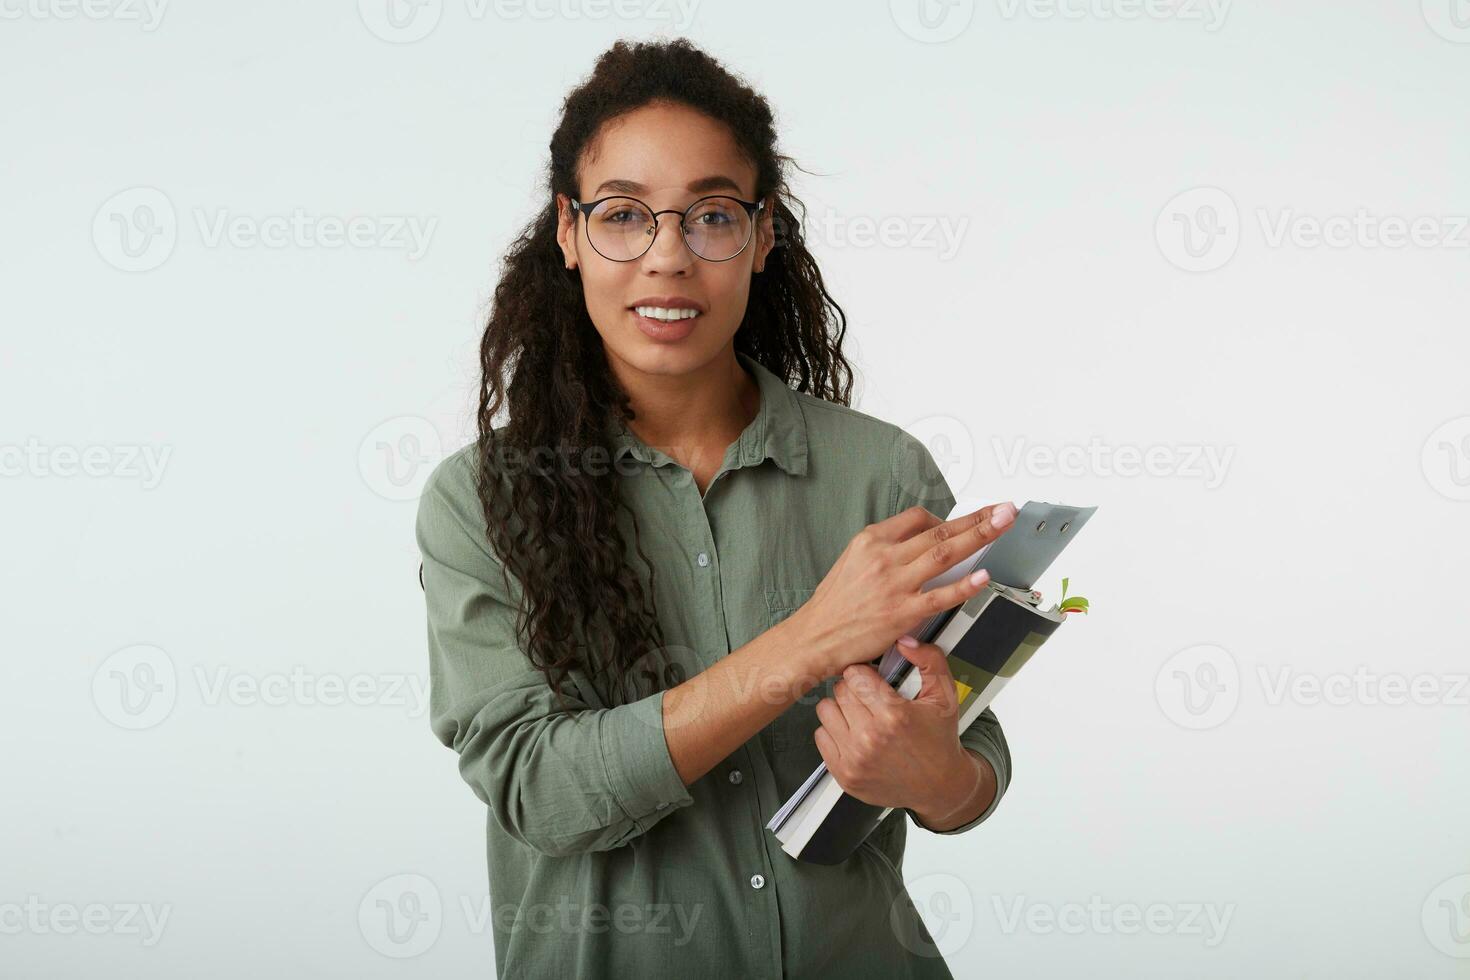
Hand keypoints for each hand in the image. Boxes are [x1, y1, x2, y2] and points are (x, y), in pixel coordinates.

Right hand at [785, 501, 1015, 677]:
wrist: (814, 637)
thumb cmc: (835, 604)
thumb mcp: (852, 561)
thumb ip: (885, 550)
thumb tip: (919, 544)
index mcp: (871, 540)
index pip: (917, 518)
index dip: (945, 519)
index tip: (963, 525)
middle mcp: (884, 557)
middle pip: (939, 531)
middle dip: (977, 518)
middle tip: (1005, 509)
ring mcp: (894, 584)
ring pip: (944, 554)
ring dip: (979, 536)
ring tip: (1004, 524)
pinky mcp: (902, 613)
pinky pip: (940, 596)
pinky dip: (963, 585)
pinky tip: (983, 576)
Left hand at [812, 637, 981, 815]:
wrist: (939, 785)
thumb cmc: (939, 739)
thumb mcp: (944, 695)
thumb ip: (929, 660)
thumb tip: (905, 640)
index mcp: (894, 715)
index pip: (854, 674)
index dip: (866, 674)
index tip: (875, 682)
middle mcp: (870, 738)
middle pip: (839, 690)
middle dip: (855, 690)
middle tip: (871, 700)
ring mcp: (854, 759)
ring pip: (825, 710)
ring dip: (841, 709)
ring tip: (862, 716)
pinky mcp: (844, 774)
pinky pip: (820, 736)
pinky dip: (834, 732)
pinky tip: (855, 734)